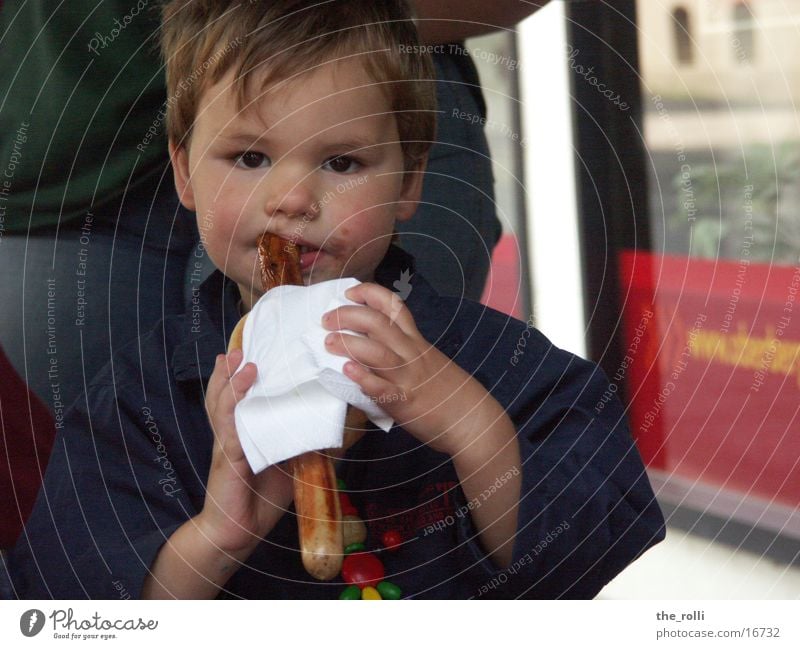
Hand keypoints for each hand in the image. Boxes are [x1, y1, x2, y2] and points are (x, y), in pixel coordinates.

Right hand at [199, 349, 293, 553]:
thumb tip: (339, 431)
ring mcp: (227, 446)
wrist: (238, 533)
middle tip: (238, 346)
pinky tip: (239, 399)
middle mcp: (232, 434)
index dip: (241, 377)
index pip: (241, 399)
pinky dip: (234, 411)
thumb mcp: (291, 465)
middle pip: (224, 395)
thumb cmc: (262, 497)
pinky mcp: (229, 461)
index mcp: (245, 432)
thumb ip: (308, 446)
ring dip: (230, 382)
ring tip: (238, 359)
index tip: (250, 351)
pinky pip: (230, 432)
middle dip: (229, 371)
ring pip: (223, 407)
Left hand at [322, 282, 495, 455]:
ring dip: (349, 343)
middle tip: (327, 320)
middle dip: (349, 316)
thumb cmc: (448, 392)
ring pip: (378, 351)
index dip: (370, 295)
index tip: (350, 294)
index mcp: (417, 342)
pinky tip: (348, 371)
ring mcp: (408, 378)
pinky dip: (364, 378)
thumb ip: (404, 354)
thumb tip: (369, 348)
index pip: (394, 307)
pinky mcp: (405, 402)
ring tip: (329, 342)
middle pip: (379, 324)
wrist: (472, 421)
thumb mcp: (429, 363)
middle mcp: (412, 354)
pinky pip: (383, 388)